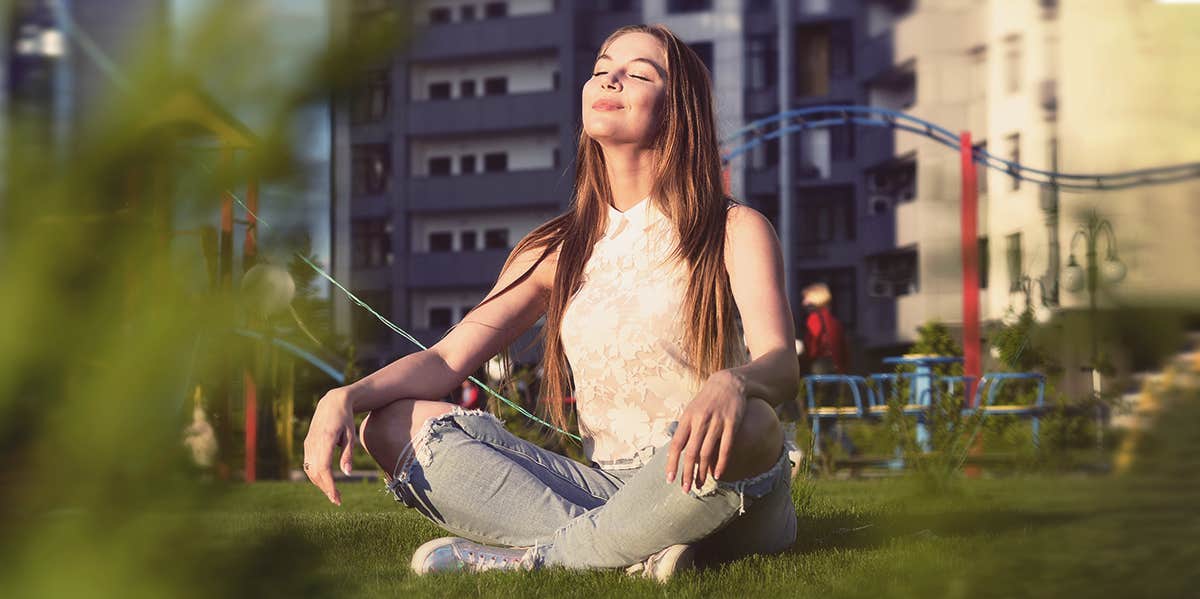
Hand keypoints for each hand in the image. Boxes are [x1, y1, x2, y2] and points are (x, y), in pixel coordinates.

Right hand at [302, 387, 356, 505]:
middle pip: (315, 473)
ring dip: (320, 484)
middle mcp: (313, 443)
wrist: (332, 403)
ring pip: (310, 470)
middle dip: (325, 488)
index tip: (336, 498)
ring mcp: (308, 444)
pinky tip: (326, 481)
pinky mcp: (307, 444)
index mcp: (325, 440)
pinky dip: (316, 475)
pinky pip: (309, 464)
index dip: (329, 486)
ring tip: (333, 493)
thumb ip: (348, 455)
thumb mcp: (351, 435)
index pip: (324, 469)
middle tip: (338, 500)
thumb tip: (347, 473)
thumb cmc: (345, 419)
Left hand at [665, 370, 746, 492]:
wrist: (728, 383)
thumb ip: (684, 430)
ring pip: (707, 453)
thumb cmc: (706, 400)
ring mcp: (716, 422)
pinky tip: (717, 474)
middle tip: (686, 489)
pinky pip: (726, 447)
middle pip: (691, 453)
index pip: (677, 445)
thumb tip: (675, 452)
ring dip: (703, 472)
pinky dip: (721, 462)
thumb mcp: (691, 411)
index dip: (672, 463)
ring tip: (700, 485)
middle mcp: (700, 421)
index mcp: (687, 419)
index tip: (670, 479)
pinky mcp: (732, 424)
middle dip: (687, 473)